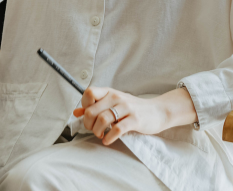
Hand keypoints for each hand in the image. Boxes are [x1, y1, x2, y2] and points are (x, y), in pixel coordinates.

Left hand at [73, 86, 196, 145]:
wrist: (156, 111)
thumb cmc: (131, 108)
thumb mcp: (112, 103)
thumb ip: (94, 107)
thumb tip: (76, 112)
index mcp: (109, 92)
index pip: (88, 93)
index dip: (84, 105)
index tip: (88, 115)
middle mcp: (116, 97)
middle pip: (92, 110)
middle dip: (88, 123)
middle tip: (93, 129)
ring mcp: (126, 108)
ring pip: (103, 119)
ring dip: (97, 131)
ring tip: (100, 135)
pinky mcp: (135, 120)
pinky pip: (117, 129)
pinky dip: (109, 137)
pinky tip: (107, 140)